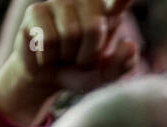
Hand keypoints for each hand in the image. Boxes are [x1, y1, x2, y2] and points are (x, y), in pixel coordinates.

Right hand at [0, 0, 139, 126]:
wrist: (46, 79)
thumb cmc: (79, 72)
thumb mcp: (104, 76)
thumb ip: (121, 65)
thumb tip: (130, 45)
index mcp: (107, 12)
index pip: (118, 0)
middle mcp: (84, 1)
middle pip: (93, 27)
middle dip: (86, 55)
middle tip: (79, 59)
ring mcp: (59, 2)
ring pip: (69, 33)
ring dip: (67, 56)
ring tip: (63, 54)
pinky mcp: (36, 10)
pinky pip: (48, 39)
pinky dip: (48, 56)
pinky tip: (46, 52)